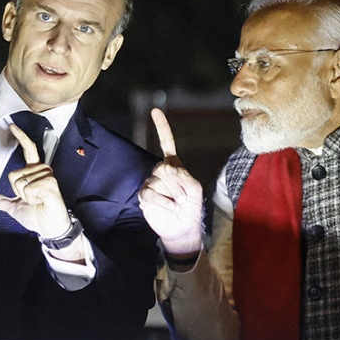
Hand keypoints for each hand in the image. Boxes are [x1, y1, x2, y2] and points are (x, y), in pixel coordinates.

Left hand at [0, 122, 74, 239]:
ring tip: (38, 200)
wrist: (48, 228)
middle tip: (31, 199)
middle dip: (17, 191)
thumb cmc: (36, 216)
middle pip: (14, 174)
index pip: (28, 150)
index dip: (21, 137)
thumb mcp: (14, 207)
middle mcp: (42, 170)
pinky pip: (28, 188)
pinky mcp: (51, 184)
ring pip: (20, 181)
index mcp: (34, 172)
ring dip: (25, 196)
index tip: (13, 126)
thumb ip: (1, 201)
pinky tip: (42, 201)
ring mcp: (47, 176)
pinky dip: (31, 198)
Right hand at [138, 108, 205, 259]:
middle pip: (165, 167)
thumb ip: (184, 176)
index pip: (167, 143)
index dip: (161, 127)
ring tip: (177, 204)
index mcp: (174, 165)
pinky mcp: (144, 195)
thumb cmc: (191, 208)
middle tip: (184, 197)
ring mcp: (151, 182)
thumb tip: (166, 169)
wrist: (182, 228)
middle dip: (177, 183)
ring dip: (172, 194)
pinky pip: (151, 193)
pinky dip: (163, 202)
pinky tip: (170, 207)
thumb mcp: (195, 189)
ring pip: (158, 180)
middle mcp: (161, 171)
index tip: (154, 111)